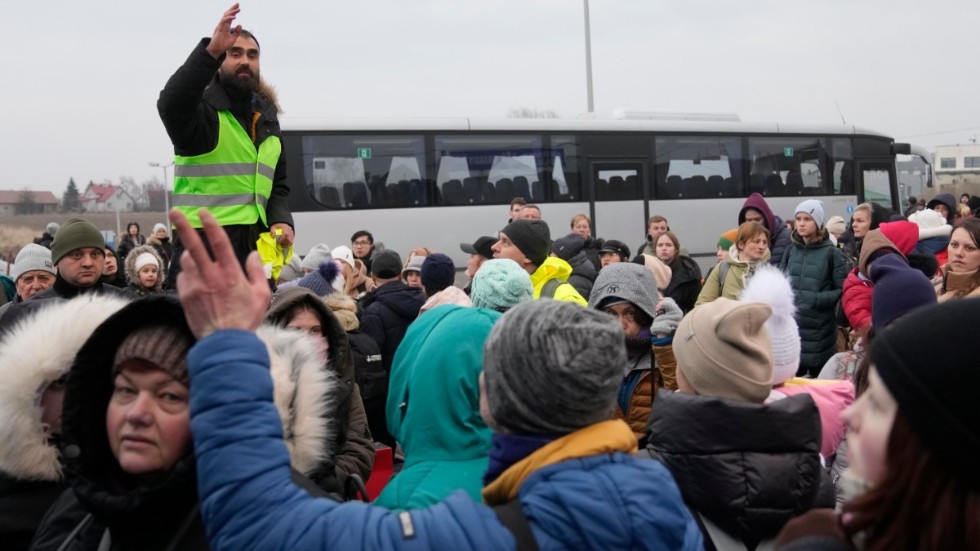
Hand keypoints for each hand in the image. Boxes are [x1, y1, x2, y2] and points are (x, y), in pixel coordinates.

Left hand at [169, 208, 270, 338]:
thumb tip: (253, 255)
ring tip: (197, 258)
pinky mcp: (185, 296)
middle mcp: (211, 277)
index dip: (211, 225)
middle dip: (183, 226)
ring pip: (187, 261)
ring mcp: (196, 286)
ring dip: (191, 255)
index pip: (219, 243)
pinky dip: (189, 274)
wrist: (225, 343)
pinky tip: (197, 281)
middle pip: (194, 245)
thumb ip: (256, 272)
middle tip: (175, 212)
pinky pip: (184, 277)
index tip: (203, 212)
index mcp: (231, 274)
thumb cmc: (246, 319)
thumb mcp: (262, 295)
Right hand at [205, 3, 241, 58]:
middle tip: (238, 3)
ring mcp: (220, 26)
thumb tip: (240, 25)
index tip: (238, 7)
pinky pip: (224, 21)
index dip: (234, 12)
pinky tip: (234, 16)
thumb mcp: (233, 38)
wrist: (217, 50)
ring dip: (232, 12)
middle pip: (227, 14)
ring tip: (238, 9)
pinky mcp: (219, 28)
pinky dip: (229, 18)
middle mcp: (223, 25)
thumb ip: (237, 32)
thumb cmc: (224, 45)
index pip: (230, 17)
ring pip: (225, 16)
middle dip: (232, 8)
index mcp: (226, 26)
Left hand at [269, 223, 294, 248]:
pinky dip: (288, 245)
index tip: (278, 242)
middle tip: (279, 244)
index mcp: (285, 227)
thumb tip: (273, 236)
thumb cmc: (277, 226)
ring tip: (281, 245)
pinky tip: (284, 245)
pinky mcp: (292, 236)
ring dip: (286, 245)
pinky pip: (291, 242)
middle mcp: (290, 230)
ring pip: (291, 241)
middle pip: (289, 239)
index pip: (286, 234)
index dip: (282, 239)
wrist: (281, 224)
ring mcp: (292, 234)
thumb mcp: (273, 227)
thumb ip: (272, 231)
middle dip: (283, 243)